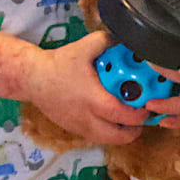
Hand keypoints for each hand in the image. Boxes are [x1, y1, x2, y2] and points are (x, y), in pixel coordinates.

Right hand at [25, 31, 150, 144]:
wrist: (32, 79)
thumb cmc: (58, 65)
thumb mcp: (83, 48)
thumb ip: (104, 41)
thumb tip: (120, 40)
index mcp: (95, 101)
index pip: (126, 116)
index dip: (141, 114)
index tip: (147, 106)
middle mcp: (89, 119)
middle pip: (120, 137)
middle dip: (135, 130)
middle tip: (139, 117)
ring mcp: (80, 127)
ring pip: (108, 140)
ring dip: (120, 132)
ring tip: (125, 118)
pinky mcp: (73, 130)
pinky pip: (96, 136)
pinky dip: (106, 131)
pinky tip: (106, 115)